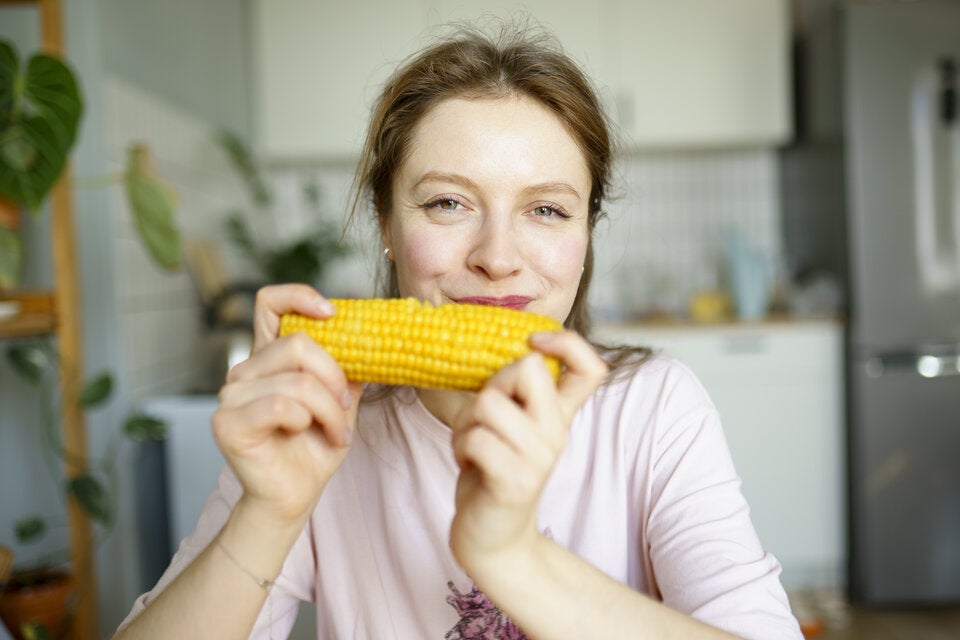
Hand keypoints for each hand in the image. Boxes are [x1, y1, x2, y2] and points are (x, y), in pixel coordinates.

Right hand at [211, 284, 363, 527]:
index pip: (270, 303)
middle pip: (298, 343)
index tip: (332, 313)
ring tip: (335, 432)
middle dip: (334, 378)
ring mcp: (231, 395)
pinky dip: (307, 421)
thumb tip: (374, 339)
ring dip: (328, 410)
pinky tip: (307, 434)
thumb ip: (349, 369)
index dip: (300, 296)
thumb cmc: (314, 448)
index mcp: (269, 357)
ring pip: (297, 381)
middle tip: (346, 408)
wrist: (295, 495)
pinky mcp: (227, 423)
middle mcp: (245, 370)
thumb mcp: (343, 402)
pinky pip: (281, 406)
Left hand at [448, 330, 607, 571]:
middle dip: (492, 383)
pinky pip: (476, 438)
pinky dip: (459, 447)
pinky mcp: (515, 482)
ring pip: (489, 403)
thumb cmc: (490, 469)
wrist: (492, 537)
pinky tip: (467, 464)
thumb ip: (513, 390)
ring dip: (465, 422)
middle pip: (528, 368)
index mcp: (558, 415)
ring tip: (471, 444)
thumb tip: (507, 350)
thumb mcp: (508, 423)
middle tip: (484, 416)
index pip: (592, 368)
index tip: (534, 341)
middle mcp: (557, 434)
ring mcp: (538, 459)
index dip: (568, 342)